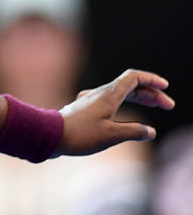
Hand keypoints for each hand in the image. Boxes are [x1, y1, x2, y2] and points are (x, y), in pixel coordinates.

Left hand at [57, 69, 174, 155]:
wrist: (48, 136)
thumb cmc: (79, 134)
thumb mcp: (111, 135)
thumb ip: (133, 132)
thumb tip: (150, 132)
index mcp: (109, 95)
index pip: (134, 78)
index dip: (151, 80)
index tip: (165, 88)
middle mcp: (99, 94)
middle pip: (129, 86)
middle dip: (149, 94)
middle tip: (166, 105)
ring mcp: (89, 101)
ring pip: (118, 95)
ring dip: (136, 99)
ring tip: (151, 108)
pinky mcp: (83, 110)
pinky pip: (108, 103)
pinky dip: (122, 106)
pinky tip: (123, 116)